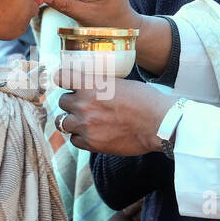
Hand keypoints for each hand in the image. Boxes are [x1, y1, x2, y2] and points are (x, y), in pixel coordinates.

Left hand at [54, 78, 176, 155]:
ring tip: (85, 120)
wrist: (159, 124)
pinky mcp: (91, 143)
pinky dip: (80, 136)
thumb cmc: (145, 100)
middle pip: (62, 101)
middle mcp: (83, 104)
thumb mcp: (120, 83)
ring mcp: (86, 125)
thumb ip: (101, 85)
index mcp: (91, 85)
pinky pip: (74, 140)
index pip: (60, 77)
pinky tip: (91, 133)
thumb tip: (92, 86)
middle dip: (71, 102)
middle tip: (84, 104)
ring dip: (72, 120)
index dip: (61, 78)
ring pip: (63, 122)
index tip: (64, 81)